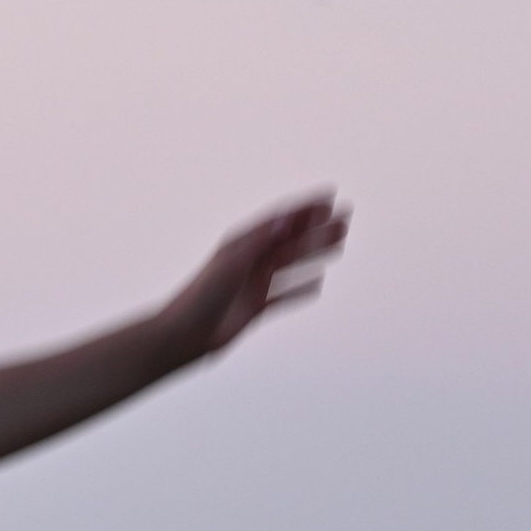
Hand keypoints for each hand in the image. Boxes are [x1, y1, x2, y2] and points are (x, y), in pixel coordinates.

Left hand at [160, 194, 349, 363]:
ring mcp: (253, 283)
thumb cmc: (200, 296)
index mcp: (241, 243)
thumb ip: (259, 241)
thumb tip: (286, 219)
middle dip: (318, 226)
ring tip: (340, 241)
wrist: (183, 335)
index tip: (331, 195)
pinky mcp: (255, 306)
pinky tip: (319, 284)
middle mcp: (249, 259)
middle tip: (346, 216)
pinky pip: (284, 294)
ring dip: (315, 251)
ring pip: (292, 263)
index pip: (279, 219)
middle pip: (290, 238)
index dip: (305, 206)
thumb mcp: (232, 263)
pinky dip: (301, 289)